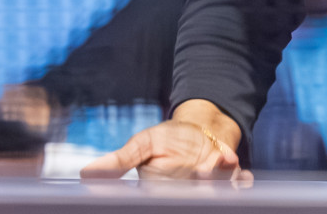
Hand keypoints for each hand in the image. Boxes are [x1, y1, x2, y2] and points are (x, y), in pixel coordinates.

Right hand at [80, 100, 249, 182]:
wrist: (199, 127)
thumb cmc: (167, 137)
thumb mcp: (143, 144)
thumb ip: (121, 161)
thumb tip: (85, 173)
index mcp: (161, 193)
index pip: (168, 198)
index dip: (183, 190)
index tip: (192, 172)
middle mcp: (186, 197)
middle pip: (200, 198)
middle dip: (207, 183)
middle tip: (207, 166)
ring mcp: (209, 193)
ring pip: (221, 195)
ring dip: (225, 177)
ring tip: (225, 158)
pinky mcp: (228, 187)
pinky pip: (239, 189)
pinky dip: (241, 178)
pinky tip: (237, 166)